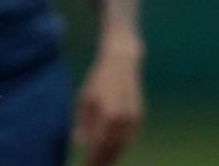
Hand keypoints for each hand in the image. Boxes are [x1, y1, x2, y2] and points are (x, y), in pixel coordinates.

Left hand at [74, 49, 143, 165]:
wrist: (122, 62)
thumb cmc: (98, 80)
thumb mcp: (84, 99)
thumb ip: (83, 123)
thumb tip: (80, 142)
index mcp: (108, 115)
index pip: (99, 146)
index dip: (92, 160)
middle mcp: (123, 118)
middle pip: (112, 149)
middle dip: (102, 161)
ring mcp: (133, 117)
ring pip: (123, 145)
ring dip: (112, 156)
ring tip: (101, 163)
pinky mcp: (138, 114)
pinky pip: (129, 137)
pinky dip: (120, 146)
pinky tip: (111, 151)